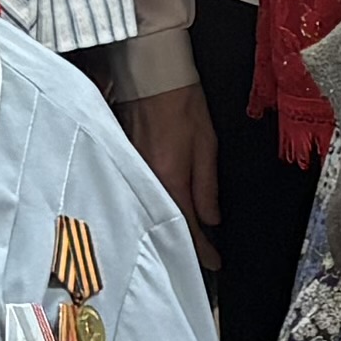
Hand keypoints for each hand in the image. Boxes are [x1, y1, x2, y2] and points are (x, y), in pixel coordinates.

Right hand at [119, 85, 216, 249]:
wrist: (153, 77)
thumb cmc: (183, 105)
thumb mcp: (206, 146)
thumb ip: (207, 186)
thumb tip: (211, 218)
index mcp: (171, 179)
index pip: (187, 225)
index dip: (202, 249)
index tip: (214, 262)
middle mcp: (148, 181)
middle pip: (165, 224)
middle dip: (183, 244)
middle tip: (200, 258)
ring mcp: (134, 172)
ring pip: (152, 210)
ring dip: (168, 227)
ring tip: (184, 241)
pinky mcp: (127, 162)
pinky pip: (142, 194)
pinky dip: (155, 207)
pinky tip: (163, 212)